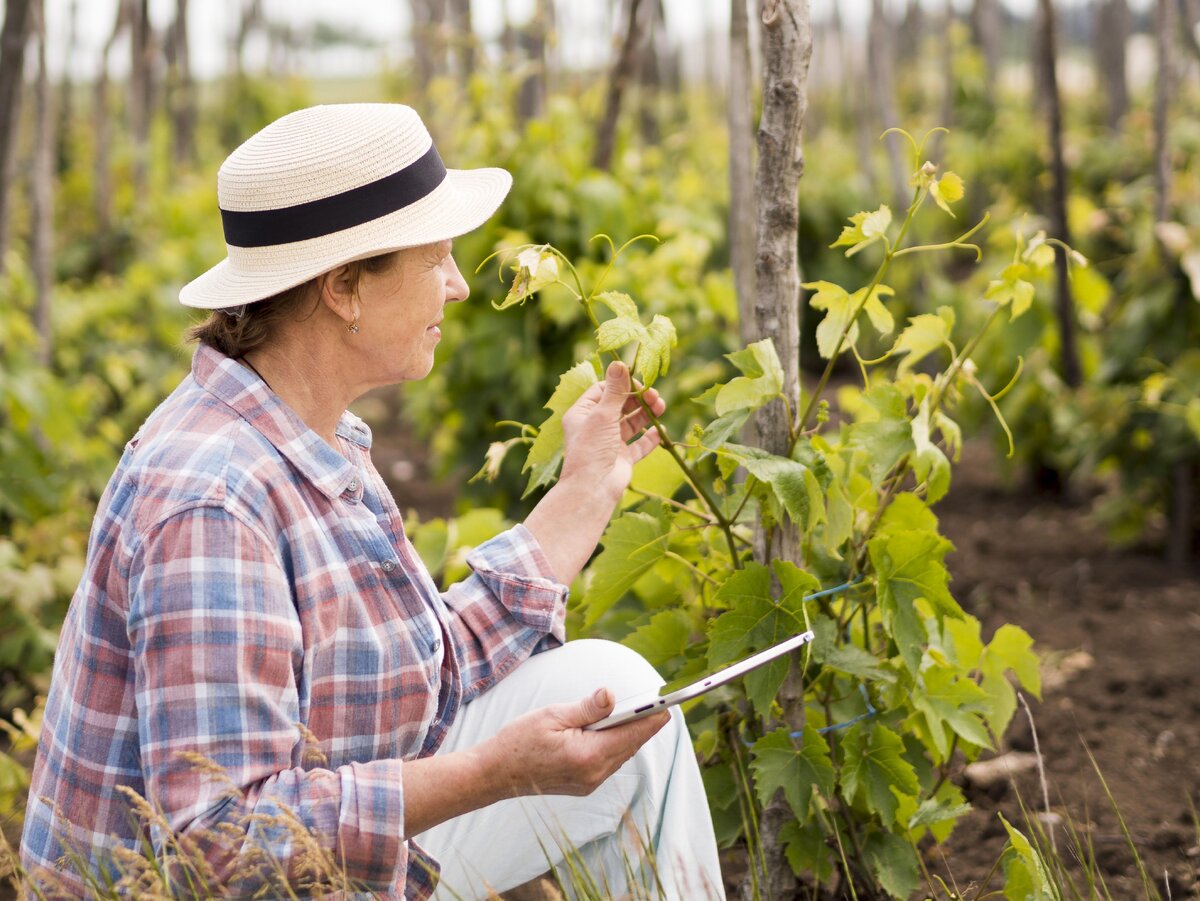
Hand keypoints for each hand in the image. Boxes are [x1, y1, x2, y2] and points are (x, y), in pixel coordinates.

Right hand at [478, 687, 669, 798]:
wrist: (495, 774)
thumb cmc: (519, 741)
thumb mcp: (553, 715)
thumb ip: (587, 708)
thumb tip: (612, 695)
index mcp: (589, 755)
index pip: (633, 733)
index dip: (652, 717)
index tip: (669, 703)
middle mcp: (594, 774)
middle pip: (630, 744)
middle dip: (642, 722)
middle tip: (655, 701)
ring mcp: (590, 783)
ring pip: (621, 753)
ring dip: (628, 733)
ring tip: (636, 711)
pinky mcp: (584, 785)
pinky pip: (608, 761)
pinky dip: (613, 744)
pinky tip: (611, 729)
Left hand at [559, 361, 666, 503]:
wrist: (593, 488)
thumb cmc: (591, 449)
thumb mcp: (602, 415)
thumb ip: (614, 391)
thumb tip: (619, 363)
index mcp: (582, 414)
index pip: (603, 391)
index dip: (621, 385)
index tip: (638, 382)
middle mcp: (596, 427)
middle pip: (620, 406)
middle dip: (638, 399)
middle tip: (654, 395)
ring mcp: (610, 443)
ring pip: (632, 423)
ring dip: (646, 414)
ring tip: (661, 406)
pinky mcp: (623, 458)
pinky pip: (640, 444)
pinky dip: (650, 437)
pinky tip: (660, 430)